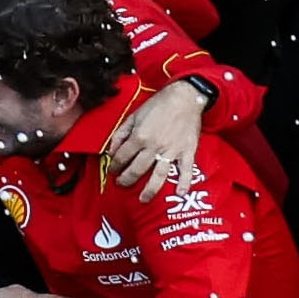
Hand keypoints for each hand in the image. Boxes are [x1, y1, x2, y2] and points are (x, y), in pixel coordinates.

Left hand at [101, 77, 209, 192]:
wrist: (184, 98)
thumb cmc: (157, 105)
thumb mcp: (133, 116)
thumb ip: (120, 134)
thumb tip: (111, 151)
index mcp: (139, 137)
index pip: (122, 157)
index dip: (114, 166)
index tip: (113, 170)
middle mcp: (154, 146)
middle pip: (137, 169)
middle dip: (126, 179)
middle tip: (122, 184)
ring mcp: (171, 151)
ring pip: (158, 175)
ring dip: (150, 190)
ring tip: (143, 199)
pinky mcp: (187, 151)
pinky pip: (186, 170)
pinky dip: (185, 183)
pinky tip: (180, 194)